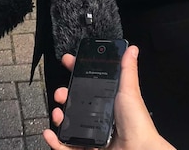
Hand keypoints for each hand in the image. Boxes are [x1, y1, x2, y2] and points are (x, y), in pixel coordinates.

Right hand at [42, 47, 174, 149]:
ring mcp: (90, 134)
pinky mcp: (86, 149)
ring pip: (67, 123)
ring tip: (58, 113)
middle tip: (61, 93)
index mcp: (107, 102)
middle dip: (63, 94)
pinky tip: (50, 133)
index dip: (77, 72)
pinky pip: (66, 146)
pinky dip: (55, 141)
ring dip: (58, 116)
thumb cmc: (137, 123)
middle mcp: (98, 117)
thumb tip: (131, 49)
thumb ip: (127, 70)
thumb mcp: (129, 91)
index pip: (88, 84)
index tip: (68, 61)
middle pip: (74, 103)